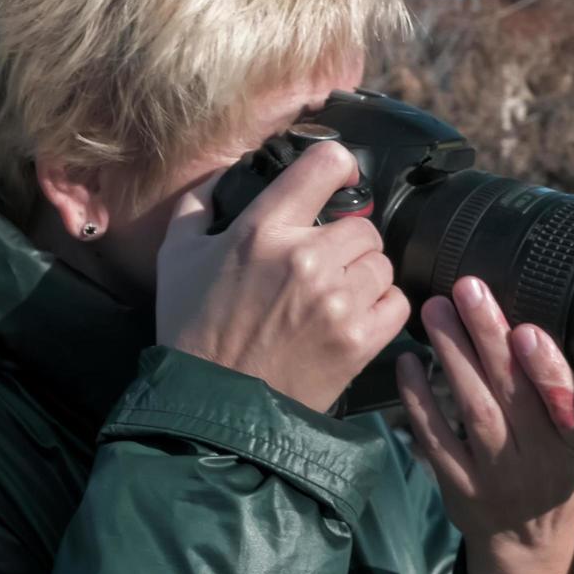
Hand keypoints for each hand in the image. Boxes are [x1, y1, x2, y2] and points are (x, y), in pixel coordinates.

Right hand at [156, 141, 410, 412]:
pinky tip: (351, 319)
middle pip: (363, 223)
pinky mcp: (359, 340)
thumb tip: (226, 171)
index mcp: (262, 229)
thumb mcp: (177, 256)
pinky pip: (396, 302)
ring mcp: (336, 300)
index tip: (340, 179)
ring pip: (381, 263)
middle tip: (322, 265)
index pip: (325, 164)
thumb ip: (200, 202)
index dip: (340, 164)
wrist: (214, 409)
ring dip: (364, 276)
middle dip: (346, 241)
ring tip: (333, 297)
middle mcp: (305, 258)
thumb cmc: (192, 330)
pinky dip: (380, 309)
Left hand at [396, 277, 573, 573]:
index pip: (572, 407)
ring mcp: (498, 478)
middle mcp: (541, 462)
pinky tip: (409, 360)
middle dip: (489, 337)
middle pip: (514, 395)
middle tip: (468, 289)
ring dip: (453, 355)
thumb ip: (560, 384)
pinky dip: (420, 397)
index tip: (528, 331)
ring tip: (436, 310)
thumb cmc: (551, 461)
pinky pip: (436, 438)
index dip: (550, 371)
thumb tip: (532, 306)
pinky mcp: (460, 487)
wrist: (527, 537)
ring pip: (474, 411)